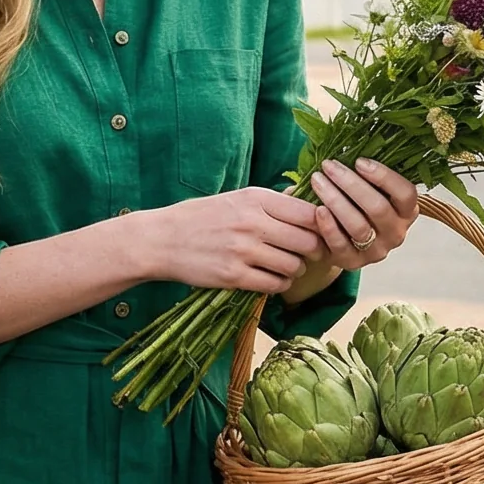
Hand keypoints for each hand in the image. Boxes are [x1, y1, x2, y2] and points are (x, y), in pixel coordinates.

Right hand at [136, 187, 331, 293]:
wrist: (161, 239)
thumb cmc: (201, 218)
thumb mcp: (236, 198)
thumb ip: (272, 202)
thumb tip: (308, 203)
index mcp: (255, 198)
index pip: (309, 213)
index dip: (322, 226)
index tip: (319, 233)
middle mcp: (252, 222)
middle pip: (308, 241)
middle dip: (313, 252)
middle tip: (306, 255)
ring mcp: (243, 250)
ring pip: (294, 266)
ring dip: (295, 271)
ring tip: (284, 268)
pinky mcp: (233, 276)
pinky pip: (274, 285)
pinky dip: (279, 285)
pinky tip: (270, 280)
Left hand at [302, 159, 420, 271]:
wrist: (339, 238)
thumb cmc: (355, 202)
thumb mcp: (368, 187)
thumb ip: (365, 172)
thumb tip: (349, 141)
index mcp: (406, 211)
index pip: (406, 194)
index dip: (384, 176)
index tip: (359, 160)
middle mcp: (396, 233)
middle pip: (378, 208)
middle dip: (350, 183)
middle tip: (328, 165)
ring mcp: (376, 251)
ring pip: (358, 226)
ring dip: (335, 200)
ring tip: (317, 180)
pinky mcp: (354, 263)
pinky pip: (341, 246)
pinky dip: (328, 226)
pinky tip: (317, 209)